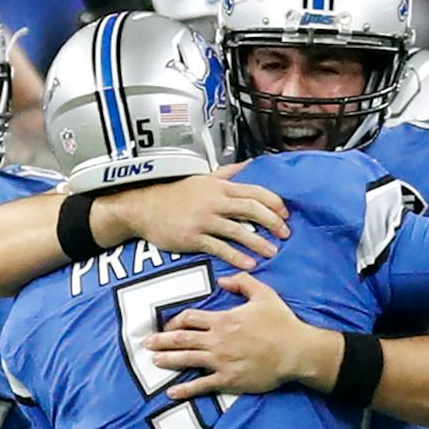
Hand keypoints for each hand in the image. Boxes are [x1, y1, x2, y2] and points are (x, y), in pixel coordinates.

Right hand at [96, 165, 290, 270]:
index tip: (286, 213)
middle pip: (251, 209)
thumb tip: (250, 164)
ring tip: (272, 252)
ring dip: (259, 242)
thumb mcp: (202, 178)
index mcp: (219, 186)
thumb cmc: (173, 194)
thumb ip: (228, 173)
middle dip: (272, 222)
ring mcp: (203, 219)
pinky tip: (249, 263)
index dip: (274, 203)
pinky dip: (236, 256)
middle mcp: (213, 201)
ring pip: (238, 230)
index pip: (254, 191)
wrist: (143, 208)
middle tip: (285, 233)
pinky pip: (219, 247)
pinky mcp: (192, 237)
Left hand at [147, 271, 335, 399]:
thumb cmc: (282, 323)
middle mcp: (217, 340)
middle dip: (161, 341)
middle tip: (145, 343)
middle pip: (181, 339)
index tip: (167, 326)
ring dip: (167, 360)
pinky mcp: (228, 379)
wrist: (297, 351)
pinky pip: (202, 385)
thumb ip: (243, 282)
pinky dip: (185, 390)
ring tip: (153, 361)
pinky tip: (172, 392)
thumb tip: (223, 280)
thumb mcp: (264, 294)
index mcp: (223, 320)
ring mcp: (221, 361)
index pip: (189, 318)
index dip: (174, 322)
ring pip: (186, 360)